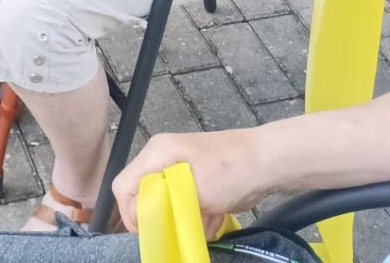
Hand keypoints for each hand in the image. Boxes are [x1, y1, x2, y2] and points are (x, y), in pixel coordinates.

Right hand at [113, 128, 262, 236]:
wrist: (266, 163)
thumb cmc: (229, 170)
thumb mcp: (193, 190)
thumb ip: (162, 202)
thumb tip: (140, 219)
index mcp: (157, 153)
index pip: (124, 185)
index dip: (130, 214)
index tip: (149, 233)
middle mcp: (164, 159)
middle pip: (144, 196)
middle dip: (157, 219)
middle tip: (171, 235)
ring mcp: (182, 169)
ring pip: (166, 204)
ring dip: (179, 221)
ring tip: (198, 229)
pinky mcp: (198, 181)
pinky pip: (185, 205)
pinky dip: (196, 219)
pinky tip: (211, 224)